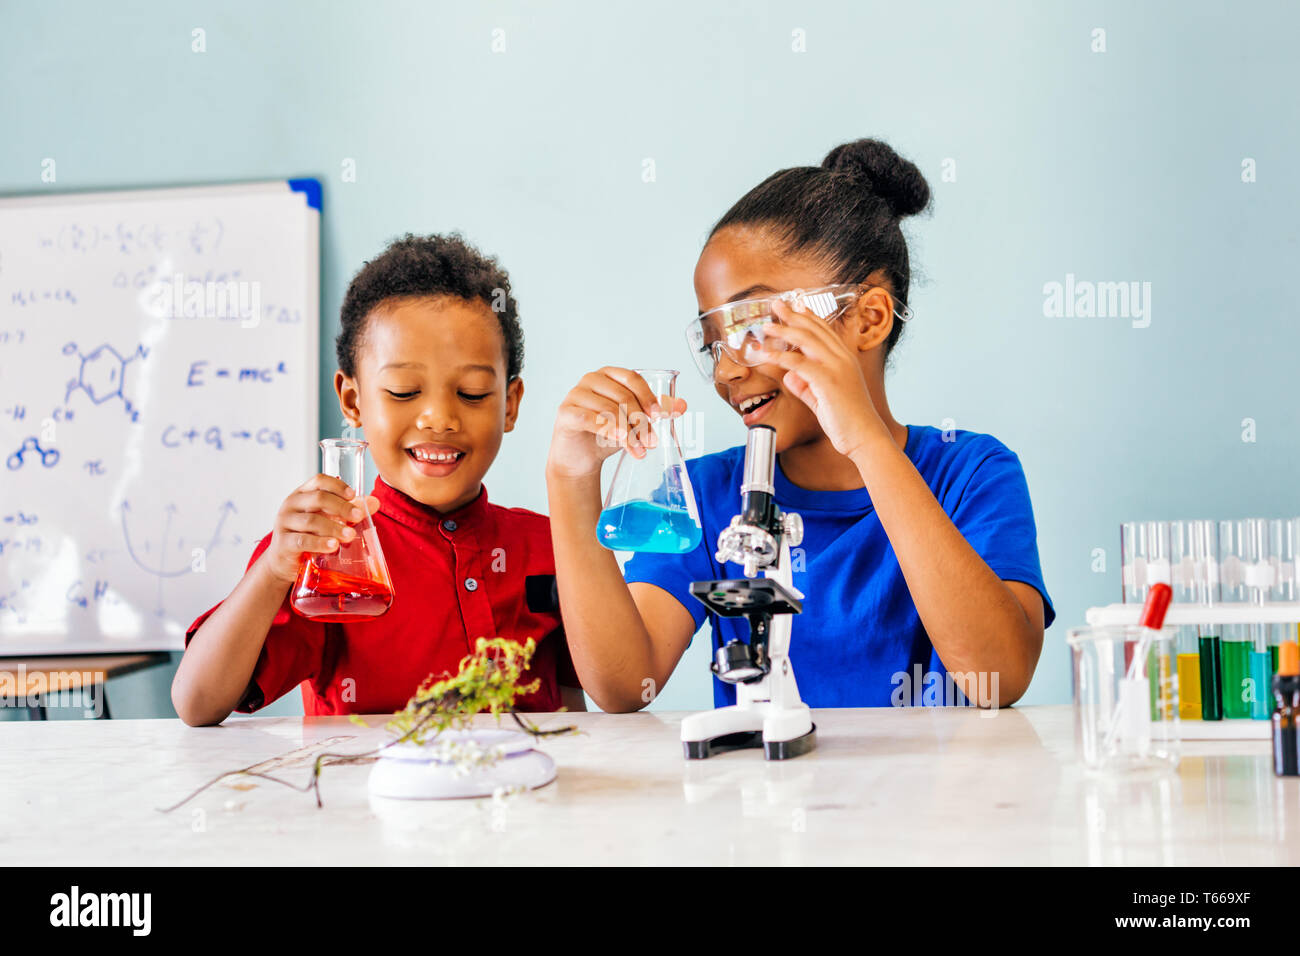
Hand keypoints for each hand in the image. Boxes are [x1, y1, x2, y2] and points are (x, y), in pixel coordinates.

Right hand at [262, 474, 380, 583]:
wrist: (285, 561)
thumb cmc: (308, 535)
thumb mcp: (328, 520)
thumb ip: (349, 511)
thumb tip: (374, 502)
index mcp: (302, 494)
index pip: (319, 481)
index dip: (337, 486)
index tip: (353, 495)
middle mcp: (291, 505)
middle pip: (318, 498)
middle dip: (341, 507)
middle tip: (358, 516)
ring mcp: (284, 524)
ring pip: (311, 521)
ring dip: (334, 527)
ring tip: (350, 535)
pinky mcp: (283, 544)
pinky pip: (302, 541)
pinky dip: (319, 543)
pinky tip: (333, 546)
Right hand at [546, 366, 687, 480]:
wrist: (580, 458)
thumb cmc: (607, 434)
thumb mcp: (635, 422)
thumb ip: (657, 411)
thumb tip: (682, 405)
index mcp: (609, 375)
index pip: (632, 378)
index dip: (647, 396)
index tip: (659, 416)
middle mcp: (591, 380)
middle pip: (622, 396)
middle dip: (641, 421)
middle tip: (652, 442)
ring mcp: (575, 394)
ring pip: (609, 410)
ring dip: (628, 433)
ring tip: (639, 450)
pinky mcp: (566, 412)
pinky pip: (590, 419)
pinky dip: (608, 430)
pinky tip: (621, 441)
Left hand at [759, 297, 888, 458]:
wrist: (864, 436)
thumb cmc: (846, 420)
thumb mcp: (822, 399)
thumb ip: (807, 386)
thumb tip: (790, 377)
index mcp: (845, 359)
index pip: (825, 330)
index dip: (809, 316)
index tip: (795, 306)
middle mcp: (842, 358)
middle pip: (814, 329)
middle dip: (793, 315)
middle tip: (777, 303)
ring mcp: (837, 367)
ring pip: (806, 341)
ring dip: (783, 330)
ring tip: (766, 326)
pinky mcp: (828, 381)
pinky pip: (799, 363)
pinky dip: (780, 357)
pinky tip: (766, 355)